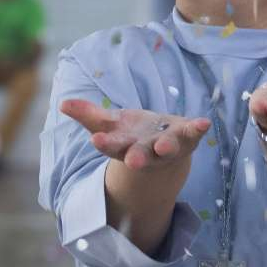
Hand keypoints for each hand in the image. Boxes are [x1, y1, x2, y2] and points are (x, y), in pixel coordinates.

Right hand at [59, 99, 210, 170]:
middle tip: (132, 162)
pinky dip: (198, 128)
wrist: (165, 148)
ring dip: (166, 148)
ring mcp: (168, 146)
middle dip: (137, 158)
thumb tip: (63, 104)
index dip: (105, 144)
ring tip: (165, 147)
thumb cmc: (133, 135)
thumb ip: (89, 115)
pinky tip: (204, 123)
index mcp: (125, 148)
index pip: (113, 147)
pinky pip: (193, 133)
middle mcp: (147, 151)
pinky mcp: (187, 137)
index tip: (95, 141)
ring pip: (167, 149)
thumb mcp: (110, 125)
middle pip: (141, 156)